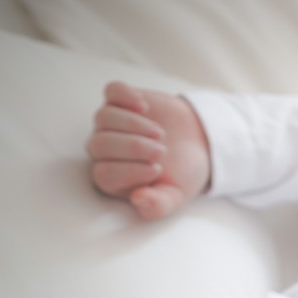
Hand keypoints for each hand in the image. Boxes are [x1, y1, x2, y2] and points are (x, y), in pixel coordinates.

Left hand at [85, 81, 210, 220]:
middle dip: (132, 147)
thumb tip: (138, 200)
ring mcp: (110, 123)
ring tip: (160, 133)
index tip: (157, 170)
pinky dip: (126, 96)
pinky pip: (112, 91)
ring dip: (134, 125)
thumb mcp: (175, 196)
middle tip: (162, 151)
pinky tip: (144, 107)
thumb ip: (158, 206)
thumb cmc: (182, 173)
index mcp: (112, 178)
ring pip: (103, 117)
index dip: (129, 172)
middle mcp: (104, 150)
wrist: (199, 144)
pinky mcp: (122, 100)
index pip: (103, 174)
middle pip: (99, 144)